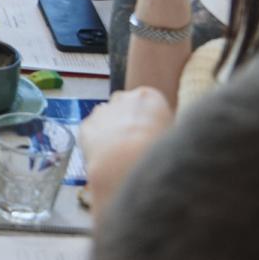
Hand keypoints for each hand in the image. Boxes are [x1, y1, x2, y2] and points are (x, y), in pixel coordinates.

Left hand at [78, 86, 175, 218]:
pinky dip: (96, 143)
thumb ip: (162, 128)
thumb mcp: (172, 135)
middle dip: (128, 124)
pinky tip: (106, 158)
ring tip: (120, 156)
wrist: (129, 163)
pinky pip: (91, 134)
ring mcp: (102, 110)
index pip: (148, 104)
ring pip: (106, 120)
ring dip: (111, 133)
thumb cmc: (158, 151)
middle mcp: (123, 97)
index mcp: (149, 97)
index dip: (148, 122)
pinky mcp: (86, 126)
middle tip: (134, 147)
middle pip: (125, 109)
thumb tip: (158, 135)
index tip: (149, 136)